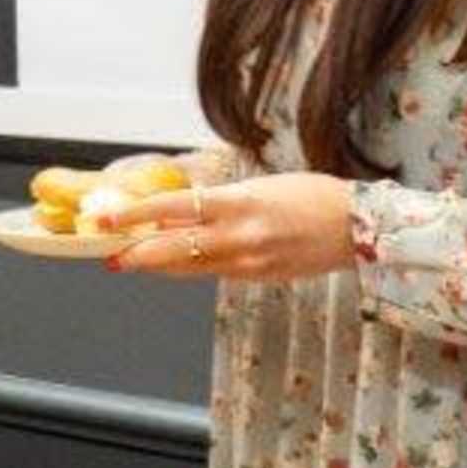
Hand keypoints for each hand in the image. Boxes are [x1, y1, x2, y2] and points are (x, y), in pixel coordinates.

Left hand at [105, 173, 358, 282]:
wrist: (359, 227)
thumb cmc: (310, 197)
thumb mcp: (258, 188)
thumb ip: (216, 203)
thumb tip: (173, 212)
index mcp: (238, 203)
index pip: (172, 208)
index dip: (135, 215)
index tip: (108, 219)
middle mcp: (239, 235)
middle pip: (172, 249)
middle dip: (135, 254)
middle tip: (108, 255)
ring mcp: (248, 262)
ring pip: (188, 267)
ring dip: (156, 265)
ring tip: (130, 260)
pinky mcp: (257, 278)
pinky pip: (212, 274)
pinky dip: (189, 268)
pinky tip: (172, 264)